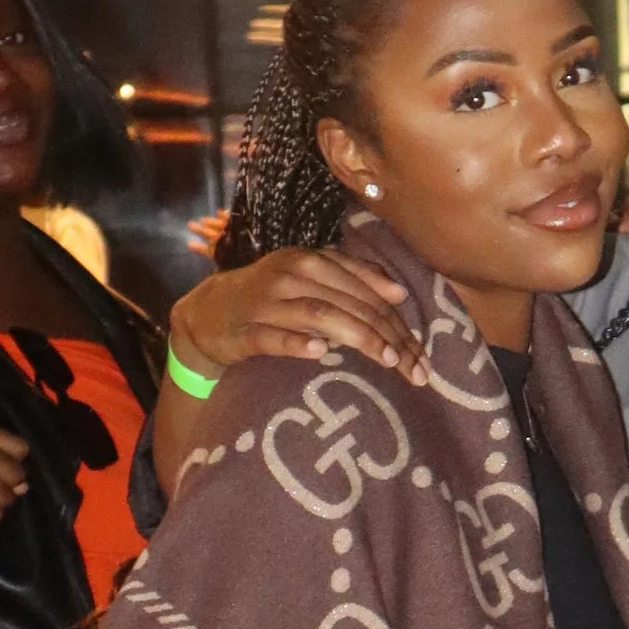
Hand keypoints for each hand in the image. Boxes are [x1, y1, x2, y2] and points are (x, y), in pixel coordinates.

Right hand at [171, 249, 427, 389]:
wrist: (209, 311)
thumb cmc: (270, 297)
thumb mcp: (310, 280)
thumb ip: (353, 279)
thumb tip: (400, 292)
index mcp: (311, 260)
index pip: (365, 291)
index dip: (397, 322)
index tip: (420, 355)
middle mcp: (291, 275)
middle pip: (350, 304)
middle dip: (387, 336)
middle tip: (413, 368)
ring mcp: (267, 303)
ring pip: (320, 315)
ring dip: (357, 336)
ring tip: (386, 359)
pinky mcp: (246, 330)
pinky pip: (275, 337)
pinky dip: (297, 342)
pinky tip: (320, 351)